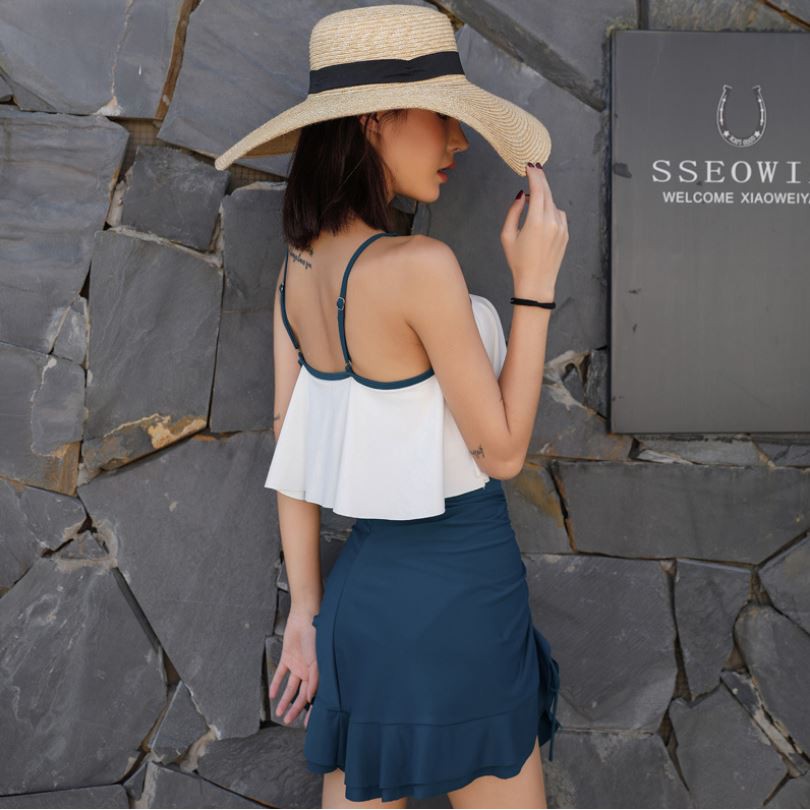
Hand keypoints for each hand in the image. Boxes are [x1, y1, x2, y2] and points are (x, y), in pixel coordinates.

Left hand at [269, 606, 318, 728]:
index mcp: (317, 672)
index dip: (311, 710)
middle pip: (301, 694)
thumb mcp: (316, 660)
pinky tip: (271, 695)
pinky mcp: (287, 657)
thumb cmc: (316, 636)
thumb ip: (314, 679)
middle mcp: (308, 671)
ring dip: (285, 699)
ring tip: (279, 713)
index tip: (307, 724)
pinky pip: (281, 674)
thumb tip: (312, 698)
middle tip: (288, 721)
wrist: (305, 617)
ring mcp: (297, 665)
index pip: (314, 696)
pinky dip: (276, 684)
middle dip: (296, 709)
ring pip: (290, 687)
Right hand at [501, 163, 568, 296]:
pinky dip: (551, 210)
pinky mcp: (566, 234)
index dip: (535, 175)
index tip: (530, 166)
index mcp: (536, 222)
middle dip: (540, 179)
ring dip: (544, 198)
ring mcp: (562, 228)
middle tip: (534, 168)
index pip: (538, 190)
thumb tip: (522, 196)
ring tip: (533, 199)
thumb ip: (513, 212)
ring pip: (553, 204)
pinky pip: (559, 215)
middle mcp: (552, 222)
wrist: (536, 282)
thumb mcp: (507, 236)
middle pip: (548, 192)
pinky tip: (542, 217)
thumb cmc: (519, 261)